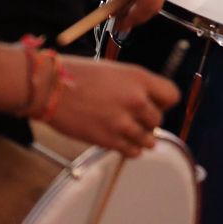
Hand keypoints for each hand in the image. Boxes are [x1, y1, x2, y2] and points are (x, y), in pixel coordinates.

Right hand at [48, 57, 179, 155]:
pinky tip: (118, 140)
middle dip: (147, 120)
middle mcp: (136, 100)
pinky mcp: (110, 140)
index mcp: (138, 78)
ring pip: (149, 140)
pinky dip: (129, 149)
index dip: (163, 102)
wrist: (51, 88)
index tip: (154, 103)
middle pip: (159, 120)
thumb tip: (146, 101)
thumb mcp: (113, 71)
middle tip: (131, 117)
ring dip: (140, 137)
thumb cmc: (77, 75)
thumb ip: (133, 86)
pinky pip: (133, 152)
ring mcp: (124, 122)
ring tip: (125, 130)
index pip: (172, 96)